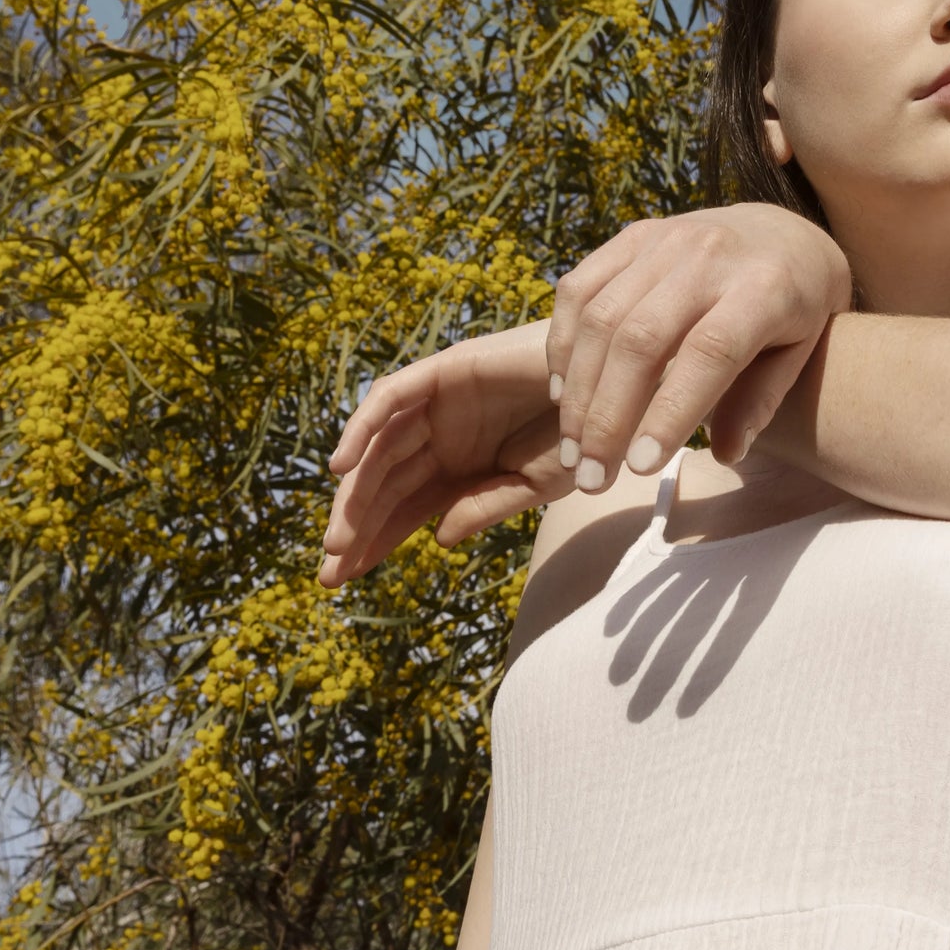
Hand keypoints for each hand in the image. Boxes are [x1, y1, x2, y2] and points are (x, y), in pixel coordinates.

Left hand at [319, 321, 568, 587]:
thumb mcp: (537, 484)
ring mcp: (439, 402)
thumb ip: (485, 506)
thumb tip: (438, 539)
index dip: (372, 541)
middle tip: (331, 572)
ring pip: (380, 450)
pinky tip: (342, 468)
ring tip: (339, 540)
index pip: (404, 508)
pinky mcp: (445, 370)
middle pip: (383, 485)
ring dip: (355, 493)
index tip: (341, 579)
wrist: (618, 381)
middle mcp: (442, 435)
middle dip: (355, 527)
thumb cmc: (586, 433)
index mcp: (462, 467)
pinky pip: (390, 398)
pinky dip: (362, 427)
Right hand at [546, 205, 851, 488]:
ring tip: (573, 450)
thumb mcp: (801, 353)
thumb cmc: (797, 307)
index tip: (641, 468)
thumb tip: (726, 453)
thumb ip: (762, 401)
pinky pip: (580, 288)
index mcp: (765, 287)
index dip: (670, 412)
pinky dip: (562, 344)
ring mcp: (666, 238)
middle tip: (591, 477)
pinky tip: (563, 393)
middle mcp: (710, 255)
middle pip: (640, 339)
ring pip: (600, 317)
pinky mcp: (632, 236)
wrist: (784, 231)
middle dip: (606, 416)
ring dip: (577, 392)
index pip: (709, 353)